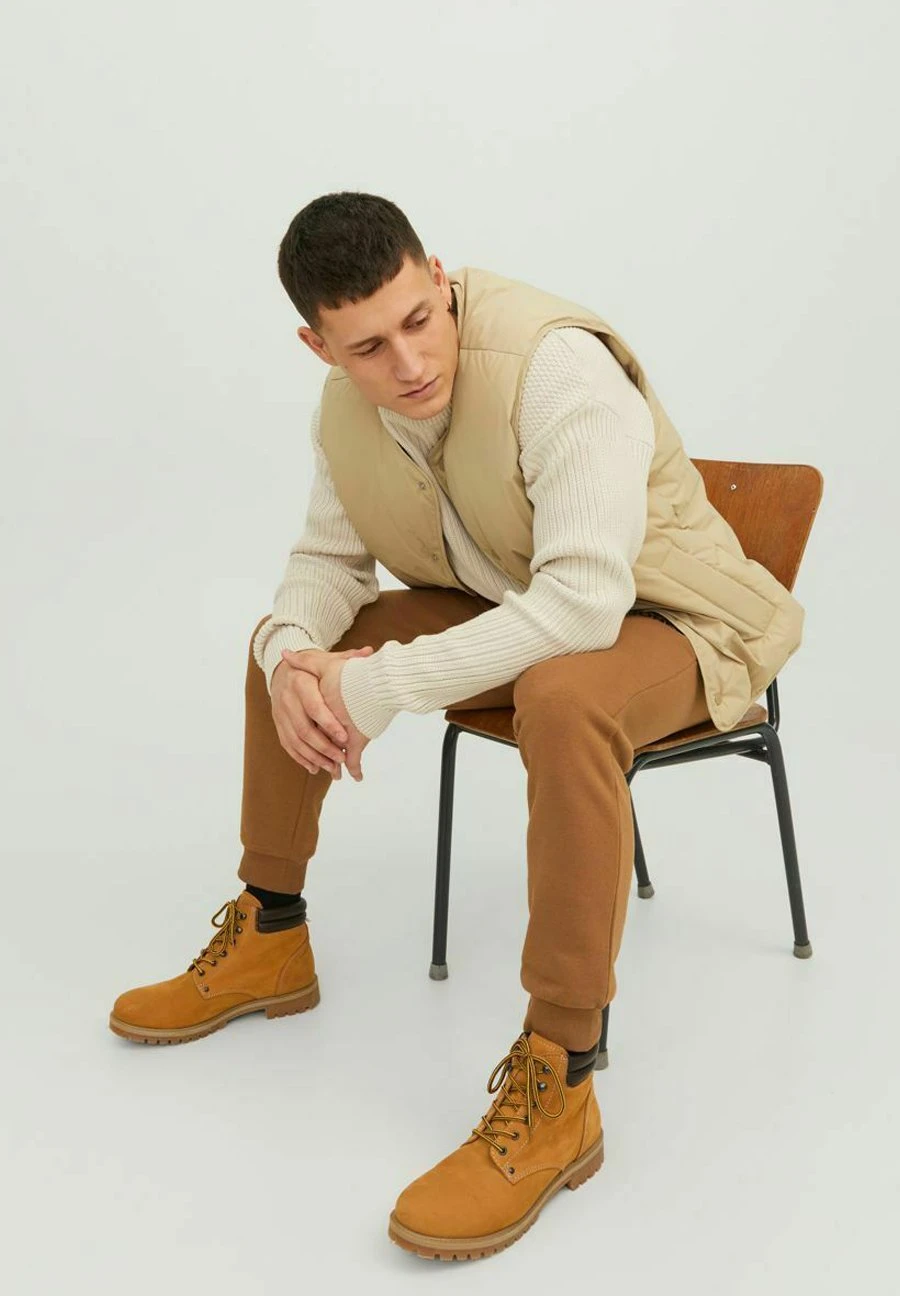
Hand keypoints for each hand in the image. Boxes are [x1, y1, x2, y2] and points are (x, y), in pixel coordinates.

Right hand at [277, 646, 374, 781]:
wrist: (284, 670)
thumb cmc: (313, 668)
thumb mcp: (328, 660)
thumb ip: (348, 659)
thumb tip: (368, 652)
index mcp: (300, 681)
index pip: (314, 707)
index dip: (329, 724)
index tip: (345, 738)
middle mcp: (287, 698)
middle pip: (304, 728)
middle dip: (324, 747)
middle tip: (341, 758)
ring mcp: (280, 713)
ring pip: (295, 740)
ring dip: (314, 757)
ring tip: (333, 768)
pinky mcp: (278, 724)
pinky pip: (287, 745)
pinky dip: (301, 758)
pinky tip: (315, 768)